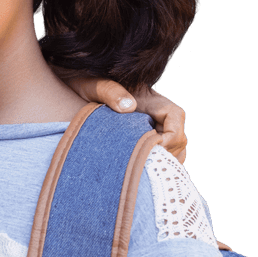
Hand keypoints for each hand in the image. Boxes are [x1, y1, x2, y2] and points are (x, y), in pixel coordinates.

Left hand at [64, 76, 186, 162]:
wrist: (79, 86)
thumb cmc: (87, 83)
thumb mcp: (95, 86)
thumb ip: (111, 93)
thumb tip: (129, 107)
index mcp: (152, 100)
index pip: (175, 117)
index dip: (171, 136)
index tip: (154, 150)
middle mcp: (157, 113)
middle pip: (178, 136)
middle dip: (168, 153)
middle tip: (146, 167)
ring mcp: (152, 127)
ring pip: (173, 147)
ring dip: (164, 161)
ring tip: (143, 172)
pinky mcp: (143, 138)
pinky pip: (160, 153)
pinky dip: (156, 164)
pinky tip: (138, 171)